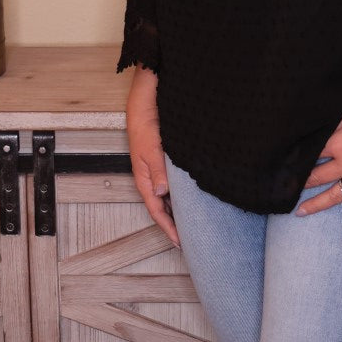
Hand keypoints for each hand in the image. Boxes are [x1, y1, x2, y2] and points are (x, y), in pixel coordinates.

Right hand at [125, 66, 179, 245]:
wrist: (147, 98)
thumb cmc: (145, 121)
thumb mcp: (151, 146)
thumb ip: (158, 169)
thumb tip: (163, 193)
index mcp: (145, 177)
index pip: (156, 210)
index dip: (168, 228)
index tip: (181, 243)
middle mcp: (153, 176)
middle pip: (164, 207)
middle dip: (176, 224)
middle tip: (193, 240)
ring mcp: (160, 169)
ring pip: (170, 198)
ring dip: (180, 211)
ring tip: (196, 225)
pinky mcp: (169, 161)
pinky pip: (176, 185)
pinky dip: (183, 196)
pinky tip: (196, 199)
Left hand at [297, 79, 341, 239]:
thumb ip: (336, 120)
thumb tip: (323, 124)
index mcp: (338, 143)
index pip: (311, 154)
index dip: (297, 158)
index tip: (283, 164)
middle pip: (317, 176)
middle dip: (300, 183)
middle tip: (284, 190)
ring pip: (335, 196)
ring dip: (316, 204)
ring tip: (300, 212)